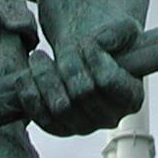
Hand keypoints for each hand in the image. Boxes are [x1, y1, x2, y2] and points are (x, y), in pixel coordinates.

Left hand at [26, 20, 144, 137]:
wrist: (84, 55)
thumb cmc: (106, 44)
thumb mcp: (122, 30)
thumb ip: (120, 32)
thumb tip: (102, 42)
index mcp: (131, 98)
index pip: (108, 81)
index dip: (94, 58)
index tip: (87, 42)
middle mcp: (109, 118)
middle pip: (82, 93)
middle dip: (68, 64)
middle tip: (62, 45)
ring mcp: (83, 127)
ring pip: (60, 107)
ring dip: (45, 77)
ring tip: (39, 57)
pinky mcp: (58, 128)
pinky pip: (40, 117)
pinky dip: (30, 95)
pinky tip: (26, 76)